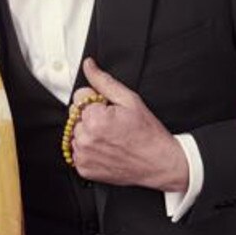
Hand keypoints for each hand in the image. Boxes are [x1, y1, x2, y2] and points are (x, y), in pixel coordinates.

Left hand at [69, 58, 188, 191]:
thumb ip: (104, 81)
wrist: (160, 163)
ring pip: (75, 133)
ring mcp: (83, 156)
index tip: (109, 109)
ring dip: (88, 133)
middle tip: (112, 124)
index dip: (95, 100)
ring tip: (110, 137)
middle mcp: (86, 138)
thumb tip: (89, 65)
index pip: (78, 96)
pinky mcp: (84, 169)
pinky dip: (88, 150)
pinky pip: (77, 152)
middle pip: (75, 115)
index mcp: (95, 118)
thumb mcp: (130, 100)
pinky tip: (106, 149)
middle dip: (90, 116)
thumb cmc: (148, 133)